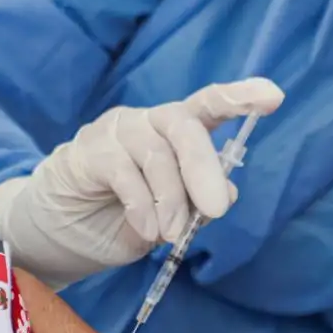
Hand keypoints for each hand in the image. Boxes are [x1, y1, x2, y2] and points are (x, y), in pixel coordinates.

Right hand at [0, 78, 282, 285]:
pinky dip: (141, 205)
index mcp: (174, 132)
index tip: (274, 96)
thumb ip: (197, 203)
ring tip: (172, 235)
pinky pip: (122, 171)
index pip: (209, 105)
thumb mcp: (169, 219)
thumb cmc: (119, 221)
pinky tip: (147, 230)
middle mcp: (146, 121)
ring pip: (155, 153)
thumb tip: (227, 192)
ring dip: (170, 199)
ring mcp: (114, 131)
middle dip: (204, 167)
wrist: (58, 236)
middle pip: (184, 125)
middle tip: (216, 209)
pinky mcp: (86, 151)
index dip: (241, 97)